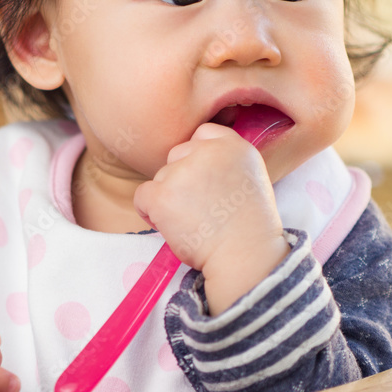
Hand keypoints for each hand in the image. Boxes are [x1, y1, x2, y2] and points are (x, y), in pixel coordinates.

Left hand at [133, 123, 289, 314]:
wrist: (245, 258)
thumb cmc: (249, 228)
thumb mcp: (250, 178)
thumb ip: (226, 162)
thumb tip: (198, 162)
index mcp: (235, 146)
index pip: (203, 133)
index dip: (198, 157)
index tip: (206, 182)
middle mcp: (208, 151)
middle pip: (177, 155)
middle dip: (181, 178)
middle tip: (201, 208)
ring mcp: (182, 171)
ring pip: (161, 177)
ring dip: (169, 197)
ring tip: (194, 222)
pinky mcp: (162, 194)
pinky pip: (142, 196)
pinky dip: (150, 212)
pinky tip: (172, 226)